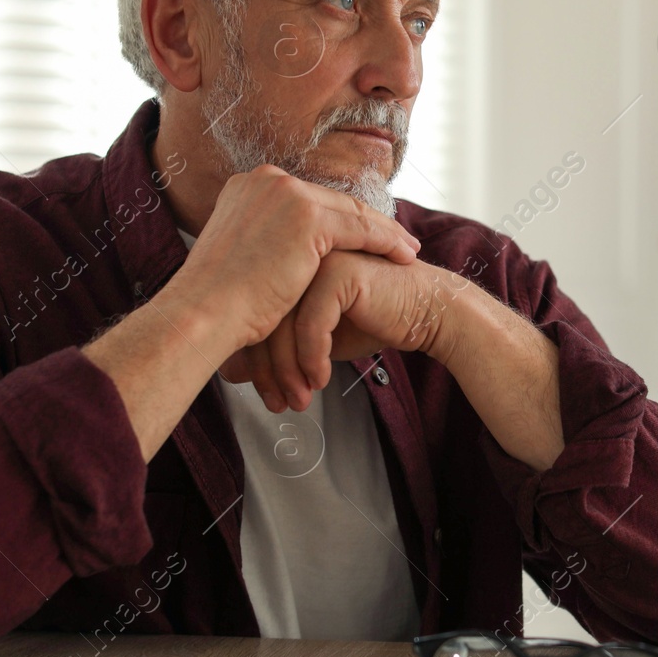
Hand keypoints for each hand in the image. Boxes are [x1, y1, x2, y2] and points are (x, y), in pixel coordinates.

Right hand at [159, 166, 419, 358]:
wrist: (202, 315)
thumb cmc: (216, 304)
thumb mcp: (241, 259)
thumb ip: (266, 244)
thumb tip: (285, 255)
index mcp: (247, 187)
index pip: (309, 200)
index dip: (341, 218)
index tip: (365, 236)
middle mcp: (265, 180)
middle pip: (333, 201)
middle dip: (368, 222)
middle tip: (398, 241)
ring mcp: (287, 194)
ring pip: (352, 212)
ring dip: (385, 232)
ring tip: (407, 251)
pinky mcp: (308, 217)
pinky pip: (362, 229)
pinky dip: (387, 242)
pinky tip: (405, 257)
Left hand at [221, 253, 469, 410]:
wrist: (425, 313)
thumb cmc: (372, 321)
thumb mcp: (316, 336)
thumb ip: (279, 345)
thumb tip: (232, 372)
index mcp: (287, 259)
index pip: (256, 309)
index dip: (256, 358)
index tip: (262, 392)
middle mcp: (298, 252)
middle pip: (264, 315)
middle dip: (270, 369)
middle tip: (278, 404)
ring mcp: (319, 257)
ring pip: (284, 321)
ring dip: (290, 370)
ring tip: (300, 400)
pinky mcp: (341, 271)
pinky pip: (312, 322)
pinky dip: (313, 357)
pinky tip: (322, 379)